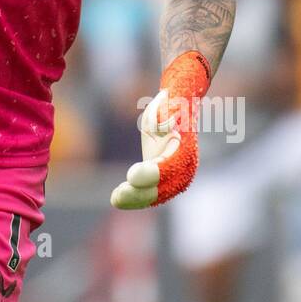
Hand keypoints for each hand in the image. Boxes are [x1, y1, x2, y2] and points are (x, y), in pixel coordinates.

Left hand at [111, 51, 209, 208]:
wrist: (178, 109)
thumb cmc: (169, 104)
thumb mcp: (165, 103)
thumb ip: (165, 110)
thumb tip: (164, 119)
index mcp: (184, 143)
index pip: (170, 165)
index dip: (152, 175)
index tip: (131, 176)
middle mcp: (184, 162)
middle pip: (164, 185)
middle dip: (141, 193)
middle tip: (117, 196)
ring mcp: (178, 173)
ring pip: (158, 193)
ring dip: (136, 199)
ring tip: (115, 199)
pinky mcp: (166, 178)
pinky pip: (153, 192)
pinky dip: (136, 198)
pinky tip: (118, 199)